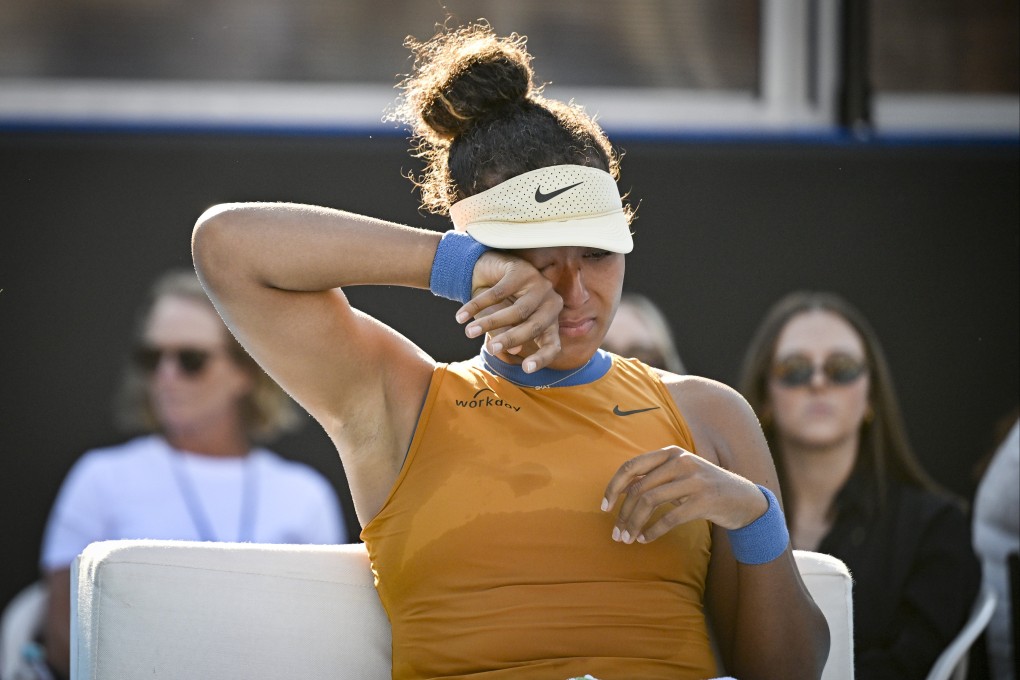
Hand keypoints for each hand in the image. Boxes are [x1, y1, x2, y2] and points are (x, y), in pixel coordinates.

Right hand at [456, 251, 563, 371]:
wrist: (484, 272)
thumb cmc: (496, 304)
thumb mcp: (501, 325)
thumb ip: (507, 336)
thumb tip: (514, 352)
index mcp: (550, 322)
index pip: (552, 345)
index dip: (541, 358)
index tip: (526, 369)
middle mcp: (551, 303)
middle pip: (534, 327)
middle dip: (511, 339)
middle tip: (491, 349)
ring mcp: (539, 284)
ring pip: (518, 311)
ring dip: (490, 323)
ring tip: (469, 332)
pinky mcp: (522, 270)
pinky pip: (499, 292)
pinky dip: (477, 305)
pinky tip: (461, 316)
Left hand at [601, 446, 767, 543]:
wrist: (744, 499)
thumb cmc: (704, 488)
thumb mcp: (680, 475)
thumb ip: (654, 478)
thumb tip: (622, 490)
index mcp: (671, 453)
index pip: (631, 466)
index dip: (613, 487)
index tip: (604, 507)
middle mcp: (681, 462)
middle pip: (638, 489)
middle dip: (623, 514)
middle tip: (616, 533)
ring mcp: (693, 480)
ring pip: (650, 503)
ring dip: (634, 524)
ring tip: (627, 539)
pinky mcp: (703, 501)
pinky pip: (669, 518)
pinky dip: (653, 531)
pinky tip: (645, 539)